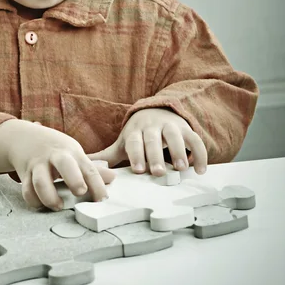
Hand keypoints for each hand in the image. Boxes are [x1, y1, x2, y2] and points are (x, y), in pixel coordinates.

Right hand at [6, 121, 114, 210]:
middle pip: (65, 165)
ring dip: (50, 197)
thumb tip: (112, 178)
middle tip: (80, 192)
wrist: (22, 136)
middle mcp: (54, 157)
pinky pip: (27, 190)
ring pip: (41, 181)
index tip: (102, 198)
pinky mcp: (25, 173)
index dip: (98, 184)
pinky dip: (34, 201)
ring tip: (58, 206)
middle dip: (74, 180)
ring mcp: (38, 164)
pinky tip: (41, 204)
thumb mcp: (73, 152)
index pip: (88, 168)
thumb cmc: (53, 147)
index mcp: (71, 152)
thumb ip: (91, 168)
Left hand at [88, 108, 207, 176]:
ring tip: (180, 168)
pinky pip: (195, 140)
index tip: (139, 170)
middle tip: (159, 172)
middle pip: (154, 140)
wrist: (158, 111)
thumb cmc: (138, 135)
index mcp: (135, 131)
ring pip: (175, 136)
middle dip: (156, 155)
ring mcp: (171, 126)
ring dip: (179, 152)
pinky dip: (200, 154)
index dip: (137, 154)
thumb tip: (84, 163)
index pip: (134, 142)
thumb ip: (107, 154)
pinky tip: (200, 170)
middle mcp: (152, 126)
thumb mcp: (123, 142)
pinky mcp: (187, 130)